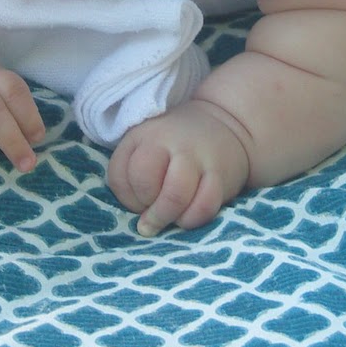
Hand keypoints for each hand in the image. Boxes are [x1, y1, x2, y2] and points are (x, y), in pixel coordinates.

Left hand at [108, 100, 250, 237]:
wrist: (223, 125)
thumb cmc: (174, 145)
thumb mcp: (143, 147)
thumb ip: (130, 177)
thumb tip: (139, 219)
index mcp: (144, 136)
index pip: (122, 174)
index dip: (128, 198)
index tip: (140, 203)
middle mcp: (169, 142)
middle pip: (144, 182)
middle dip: (146, 209)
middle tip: (154, 217)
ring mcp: (196, 157)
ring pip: (175, 196)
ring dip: (168, 217)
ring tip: (170, 221)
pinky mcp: (220, 174)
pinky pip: (204, 206)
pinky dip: (192, 220)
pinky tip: (188, 218)